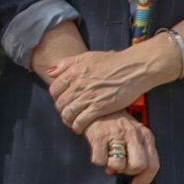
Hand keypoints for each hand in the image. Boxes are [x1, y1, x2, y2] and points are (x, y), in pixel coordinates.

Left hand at [48, 47, 162, 132]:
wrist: (133, 68)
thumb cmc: (112, 62)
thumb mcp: (87, 56)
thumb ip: (66, 63)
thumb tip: (50, 72)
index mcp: (73, 72)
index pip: (55, 89)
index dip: (56, 97)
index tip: (61, 101)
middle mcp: (78, 85)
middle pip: (61, 103)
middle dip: (61, 110)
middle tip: (66, 113)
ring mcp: (88, 97)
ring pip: (69, 113)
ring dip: (67, 120)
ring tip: (71, 122)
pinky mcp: (99, 107)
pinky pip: (81, 121)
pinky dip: (77, 126)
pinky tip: (79, 128)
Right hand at [85, 114, 159, 183]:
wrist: (96, 106)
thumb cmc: (117, 124)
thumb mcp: (134, 135)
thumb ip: (138, 156)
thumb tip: (134, 183)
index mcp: (145, 135)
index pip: (153, 165)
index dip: (145, 179)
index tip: (136, 183)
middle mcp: (133, 133)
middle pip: (138, 165)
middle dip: (128, 171)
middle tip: (121, 165)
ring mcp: (116, 134)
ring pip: (118, 165)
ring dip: (112, 166)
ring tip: (109, 157)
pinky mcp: (99, 135)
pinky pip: (100, 161)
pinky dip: (98, 160)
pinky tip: (98, 150)